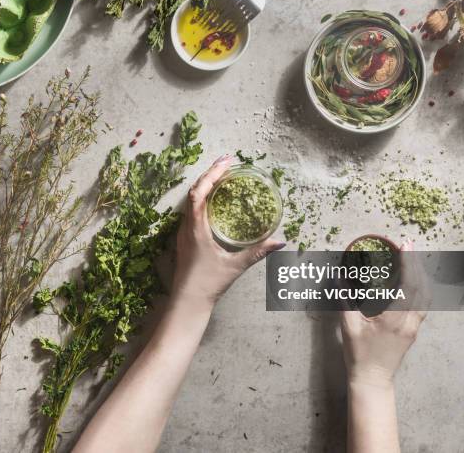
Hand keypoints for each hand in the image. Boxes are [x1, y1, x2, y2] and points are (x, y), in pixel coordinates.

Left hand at [172, 155, 285, 308]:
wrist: (187, 302)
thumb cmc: (208, 283)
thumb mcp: (236, 266)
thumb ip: (258, 252)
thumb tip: (279, 242)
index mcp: (196, 228)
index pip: (200, 192)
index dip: (212, 174)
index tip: (227, 161)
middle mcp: (187, 226)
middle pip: (194, 191)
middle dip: (210, 174)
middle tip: (228, 163)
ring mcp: (183, 232)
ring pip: (190, 200)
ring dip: (205, 184)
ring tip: (222, 176)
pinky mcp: (185, 238)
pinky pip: (191, 210)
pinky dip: (202, 198)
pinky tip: (214, 200)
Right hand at [341, 241, 427, 386]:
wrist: (372, 379)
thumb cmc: (358, 354)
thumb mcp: (348, 326)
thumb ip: (344, 299)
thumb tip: (339, 276)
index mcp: (394, 319)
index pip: (407, 286)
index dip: (408, 263)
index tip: (405, 246)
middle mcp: (409, 322)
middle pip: (421, 288)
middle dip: (416, 264)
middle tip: (408, 245)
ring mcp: (414, 328)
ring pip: (426, 297)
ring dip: (421, 275)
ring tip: (412, 259)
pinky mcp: (414, 331)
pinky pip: (424, 305)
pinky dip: (420, 288)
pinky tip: (413, 281)